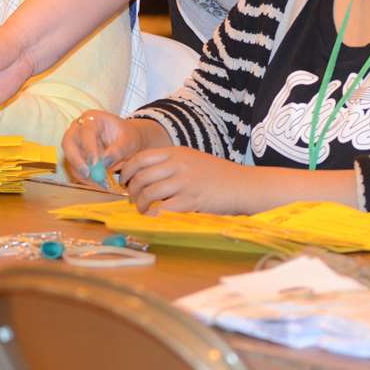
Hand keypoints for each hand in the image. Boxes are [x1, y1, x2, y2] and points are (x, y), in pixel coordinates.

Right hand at [61, 110, 152, 186]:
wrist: (127, 140)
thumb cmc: (128, 136)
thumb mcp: (128, 141)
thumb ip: (117, 151)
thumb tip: (103, 162)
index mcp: (93, 119)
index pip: (85, 131)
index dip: (88, 147)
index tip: (96, 163)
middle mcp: (79, 128)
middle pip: (68, 143)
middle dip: (76, 161)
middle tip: (88, 175)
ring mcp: (75, 142)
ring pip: (69, 158)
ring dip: (82, 173)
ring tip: (100, 183)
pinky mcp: (76, 156)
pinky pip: (75, 168)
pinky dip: (85, 178)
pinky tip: (98, 184)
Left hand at [117, 147, 259, 214]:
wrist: (244, 185)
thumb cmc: (218, 175)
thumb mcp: (192, 160)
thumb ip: (171, 164)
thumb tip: (143, 176)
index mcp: (176, 152)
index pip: (141, 158)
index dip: (127, 171)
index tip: (125, 181)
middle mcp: (178, 164)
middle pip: (141, 177)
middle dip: (132, 191)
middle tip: (133, 199)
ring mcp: (185, 182)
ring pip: (149, 193)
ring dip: (141, 205)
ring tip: (143, 210)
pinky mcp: (192, 200)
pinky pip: (163, 209)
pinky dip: (154, 215)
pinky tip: (154, 217)